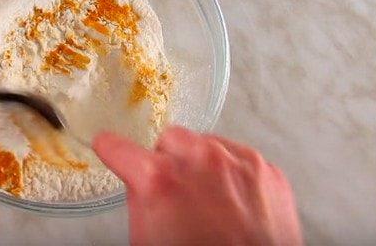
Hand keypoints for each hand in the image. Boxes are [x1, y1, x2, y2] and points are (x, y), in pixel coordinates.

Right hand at [93, 127, 301, 245]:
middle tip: (174, 190)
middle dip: (167, 160)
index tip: (109, 147)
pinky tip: (230, 202)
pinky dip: (231, 173)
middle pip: (169, 138)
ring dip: (201, 164)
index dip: (111, 150)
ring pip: (206, 143)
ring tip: (208, 201)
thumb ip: (139, 198)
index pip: (118, 147)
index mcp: (159, 180)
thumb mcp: (146, 239)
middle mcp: (200, 161)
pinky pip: (238, 156)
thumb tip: (139, 179)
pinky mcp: (266, 169)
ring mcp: (237, 162)